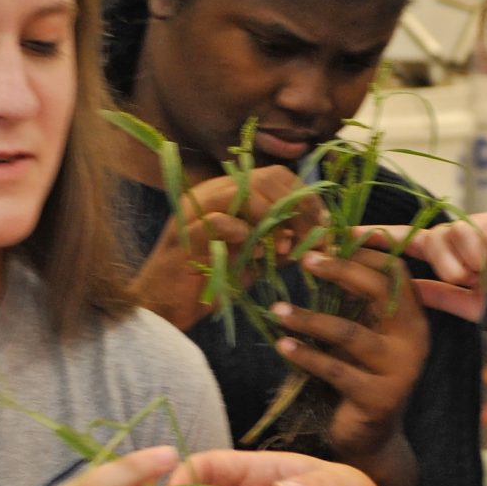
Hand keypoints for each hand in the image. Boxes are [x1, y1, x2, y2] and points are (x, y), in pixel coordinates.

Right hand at [131, 165, 319, 329]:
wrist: (163, 310)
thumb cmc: (207, 284)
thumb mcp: (253, 259)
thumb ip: (279, 243)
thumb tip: (313, 237)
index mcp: (228, 193)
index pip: (276, 175)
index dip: (306, 197)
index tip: (323, 227)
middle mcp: (211, 193)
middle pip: (266, 177)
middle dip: (299, 208)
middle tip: (315, 239)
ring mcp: (195, 211)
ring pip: (244, 191)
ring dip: (274, 219)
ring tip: (285, 248)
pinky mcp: (185, 235)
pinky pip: (219, 221)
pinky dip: (243, 234)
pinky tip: (254, 255)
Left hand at [277, 244, 427, 466]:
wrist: (372, 437)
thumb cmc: (360, 375)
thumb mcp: (363, 331)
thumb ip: (354, 299)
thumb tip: (322, 249)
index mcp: (413, 318)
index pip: (395, 271)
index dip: (365, 250)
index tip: (330, 237)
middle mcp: (414, 340)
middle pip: (380, 291)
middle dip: (341, 270)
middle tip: (304, 259)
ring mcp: (399, 371)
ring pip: (350, 333)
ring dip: (309, 319)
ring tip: (277, 310)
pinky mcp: (378, 398)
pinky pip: (335, 370)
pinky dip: (306, 356)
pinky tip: (282, 346)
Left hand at [359, 207, 486, 321]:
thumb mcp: (475, 306)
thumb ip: (441, 294)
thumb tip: (406, 287)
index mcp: (459, 252)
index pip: (411, 240)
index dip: (377, 238)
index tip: (341, 237)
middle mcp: (474, 230)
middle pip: (436, 235)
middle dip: (445, 260)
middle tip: (467, 279)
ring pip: (460, 230)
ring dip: (473, 259)